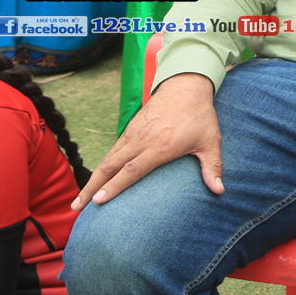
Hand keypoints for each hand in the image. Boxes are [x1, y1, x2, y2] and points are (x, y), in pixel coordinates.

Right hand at [72, 73, 222, 209]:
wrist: (186, 86)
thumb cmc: (200, 116)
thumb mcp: (211, 141)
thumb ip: (213, 166)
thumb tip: (220, 191)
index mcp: (160, 146)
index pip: (132, 170)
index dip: (115, 186)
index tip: (98, 201)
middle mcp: (142, 140)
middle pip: (110, 167)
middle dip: (92, 189)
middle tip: (76, 209)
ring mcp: (133, 133)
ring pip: (107, 159)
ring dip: (92, 180)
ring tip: (79, 201)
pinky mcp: (130, 128)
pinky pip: (112, 150)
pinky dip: (101, 166)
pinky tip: (95, 180)